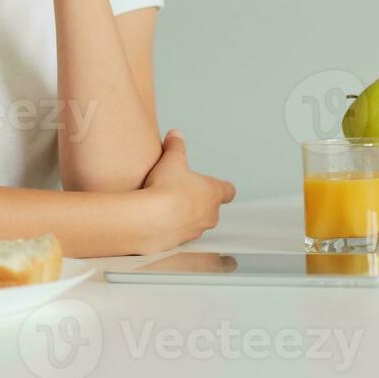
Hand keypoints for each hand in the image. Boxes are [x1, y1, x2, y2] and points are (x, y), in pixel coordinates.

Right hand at [141, 129, 236, 249]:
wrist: (150, 218)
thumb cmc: (166, 189)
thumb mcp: (171, 160)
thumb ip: (176, 147)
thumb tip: (176, 135)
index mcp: (213, 193)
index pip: (228, 191)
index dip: (222, 187)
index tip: (215, 185)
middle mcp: (209, 214)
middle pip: (211, 208)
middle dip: (199, 201)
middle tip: (182, 191)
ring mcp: (196, 231)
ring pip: (196, 222)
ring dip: (186, 216)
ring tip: (166, 205)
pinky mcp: (180, 242)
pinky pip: (180, 234)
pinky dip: (172, 228)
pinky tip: (157, 219)